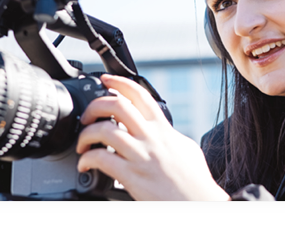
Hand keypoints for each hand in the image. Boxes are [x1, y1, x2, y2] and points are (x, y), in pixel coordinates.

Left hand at [76, 74, 228, 200]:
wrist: (201, 205)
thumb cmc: (196, 182)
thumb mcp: (187, 148)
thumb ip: (170, 135)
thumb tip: (163, 128)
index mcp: (163, 129)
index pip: (139, 95)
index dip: (119, 82)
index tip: (105, 80)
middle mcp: (151, 138)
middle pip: (116, 105)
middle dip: (95, 106)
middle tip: (87, 117)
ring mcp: (141, 156)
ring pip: (105, 130)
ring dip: (86, 134)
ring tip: (82, 143)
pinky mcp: (133, 176)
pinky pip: (102, 159)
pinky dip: (87, 159)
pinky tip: (85, 164)